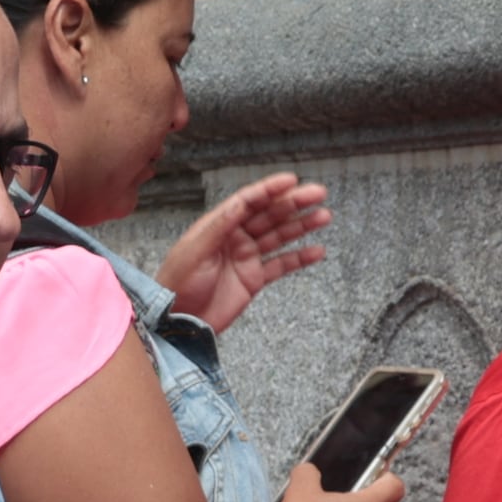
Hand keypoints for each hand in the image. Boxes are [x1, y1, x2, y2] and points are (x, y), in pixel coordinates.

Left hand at [154, 173, 328, 333]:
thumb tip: (240, 203)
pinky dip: (299, 258)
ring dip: (301, 226)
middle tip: (318, 194)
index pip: (248, 201)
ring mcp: (246, 258)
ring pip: (279, 237)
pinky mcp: (253, 279)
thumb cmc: (177, 283)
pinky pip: (281, 265)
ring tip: (324, 216)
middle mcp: (234, 238)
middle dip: (294, 203)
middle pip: (269, 215)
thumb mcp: (195, 251)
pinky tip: (317, 251)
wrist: (178, 321)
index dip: (270, 190)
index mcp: (218, 226)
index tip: (292, 180)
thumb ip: (219, 226)